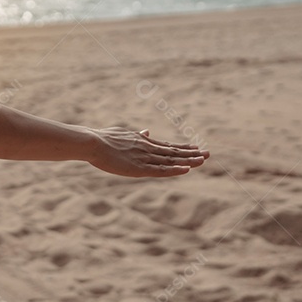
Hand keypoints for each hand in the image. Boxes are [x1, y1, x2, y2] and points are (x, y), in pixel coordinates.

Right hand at [87, 128, 208, 177]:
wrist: (92, 142)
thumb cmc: (104, 139)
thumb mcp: (124, 134)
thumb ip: (137, 135)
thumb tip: (147, 131)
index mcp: (144, 141)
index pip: (168, 146)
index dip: (183, 148)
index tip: (196, 148)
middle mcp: (148, 148)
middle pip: (174, 152)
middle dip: (192, 153)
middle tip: (208, 153)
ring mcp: (145, 158)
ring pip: (171, 160)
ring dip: (188, 160)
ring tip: (203, 159)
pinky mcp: (139, 168)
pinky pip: (161, 170)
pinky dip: (174, 169)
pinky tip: (186, 169)